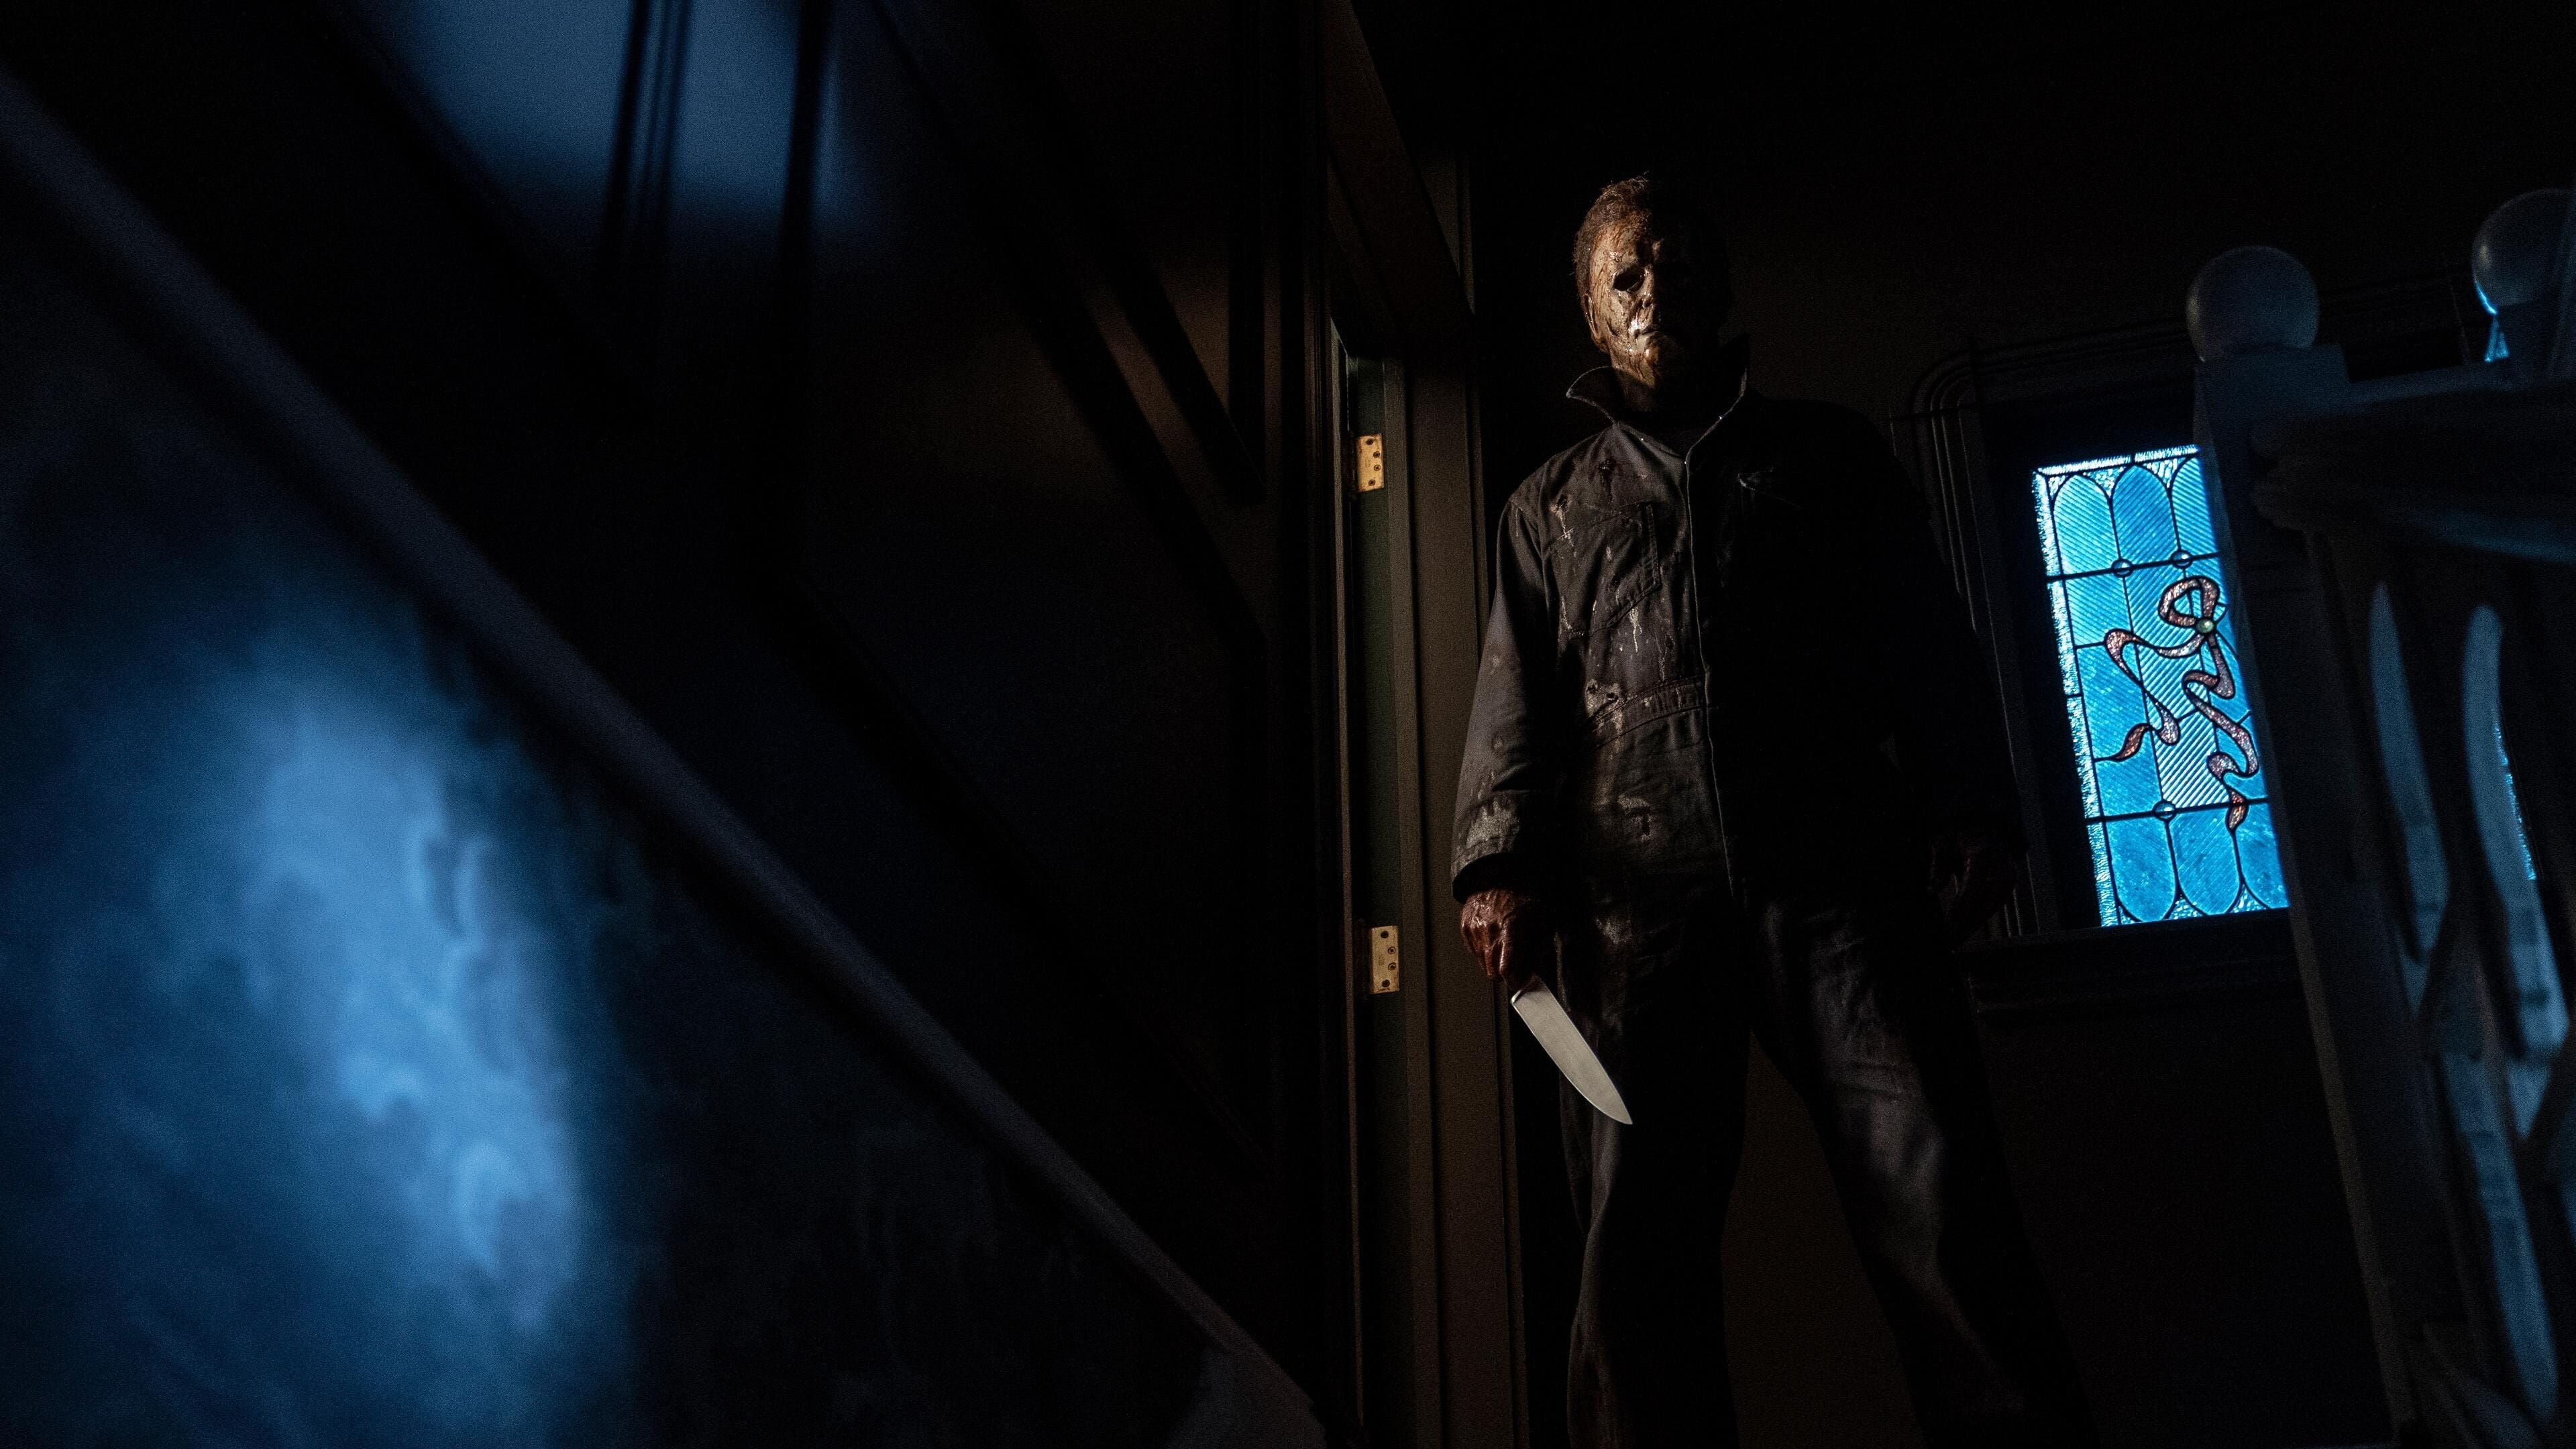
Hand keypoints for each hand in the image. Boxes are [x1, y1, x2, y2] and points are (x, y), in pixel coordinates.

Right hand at [1459, 887, 1547, 989]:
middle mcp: (1489, 931)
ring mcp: (1474, 929)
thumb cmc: (1524, 898)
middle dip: (1504, 973)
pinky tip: (1494, 936)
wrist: (1501, 876)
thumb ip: (1538, 951)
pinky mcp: (1465, 927)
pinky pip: (1474, 951)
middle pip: (1492, 973)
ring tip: (1505, 944)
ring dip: (1494, 961)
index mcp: (1511, 929)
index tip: (1519, 980)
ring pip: (1482, 963)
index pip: (1506, 969)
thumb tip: (1530, 972)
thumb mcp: (1543, 923)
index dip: (1514, 980)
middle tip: (1515, 965)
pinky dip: (1484, 949)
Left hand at [1930, 829, 2017, 946]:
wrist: (1979, 823)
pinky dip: (1983, 914)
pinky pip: (1998, 900)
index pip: (1974, 886)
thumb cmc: (1958, 832)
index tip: (1949, 926)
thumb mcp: (1943, 842)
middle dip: (1973, 920)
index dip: (1962, 908)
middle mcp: (2000, 861)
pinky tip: (1967, 926)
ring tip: (1958, 937)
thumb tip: (1933, 888)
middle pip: (1992, 897)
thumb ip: (1939, 865)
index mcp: (1983, 850)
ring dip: (1978, 920)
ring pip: (1998, 901)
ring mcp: (2008, 869)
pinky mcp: (2009, 877)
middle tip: (1953, 938)